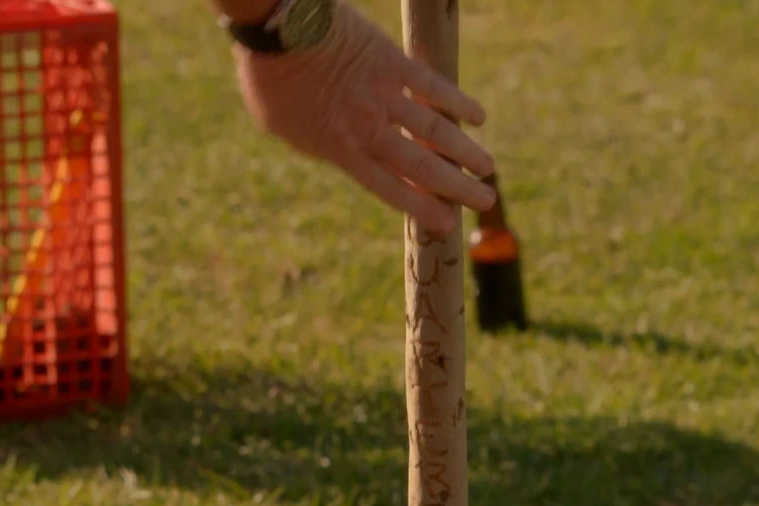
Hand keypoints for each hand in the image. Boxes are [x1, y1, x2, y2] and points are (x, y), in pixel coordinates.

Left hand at [231, 1, 495, 233]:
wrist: (277, 28)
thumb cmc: (270, 79)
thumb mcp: (283, 128)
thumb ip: (316, 144)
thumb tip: (337, 152)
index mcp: (340, 149)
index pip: (389, 188)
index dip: (421, 207)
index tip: (446, 224)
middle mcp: (368, 128)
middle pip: (422, 166)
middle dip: (456, 187)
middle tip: (483, 201)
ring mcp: (383, 95)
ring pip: (436, 130)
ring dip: (466, 152)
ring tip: (488, 169)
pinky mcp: (392, 62)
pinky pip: (433, 85)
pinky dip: (459, 101)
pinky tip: (479, 117)